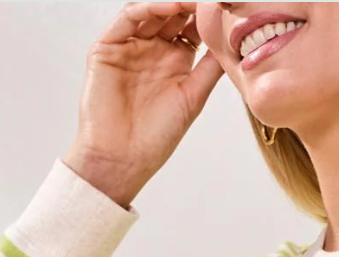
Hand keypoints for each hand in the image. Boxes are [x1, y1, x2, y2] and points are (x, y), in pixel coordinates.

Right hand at [64, 1, 223, 207]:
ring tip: (193, 1)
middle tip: (211, 0)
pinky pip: (127, 18)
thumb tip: (232, 42)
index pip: (192, 27)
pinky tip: (170, 7)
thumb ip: (210, 67)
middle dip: (191, 5)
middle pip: (172, 14)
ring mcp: (129, 47)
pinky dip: (148, 7)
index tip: (228, 7)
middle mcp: (151, 50)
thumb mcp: (193, 97)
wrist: (122, 159)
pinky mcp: (107, 48)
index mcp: (173, 62)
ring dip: (172, 3)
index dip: (206, 16)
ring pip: (150, 11)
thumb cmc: (156, 138)